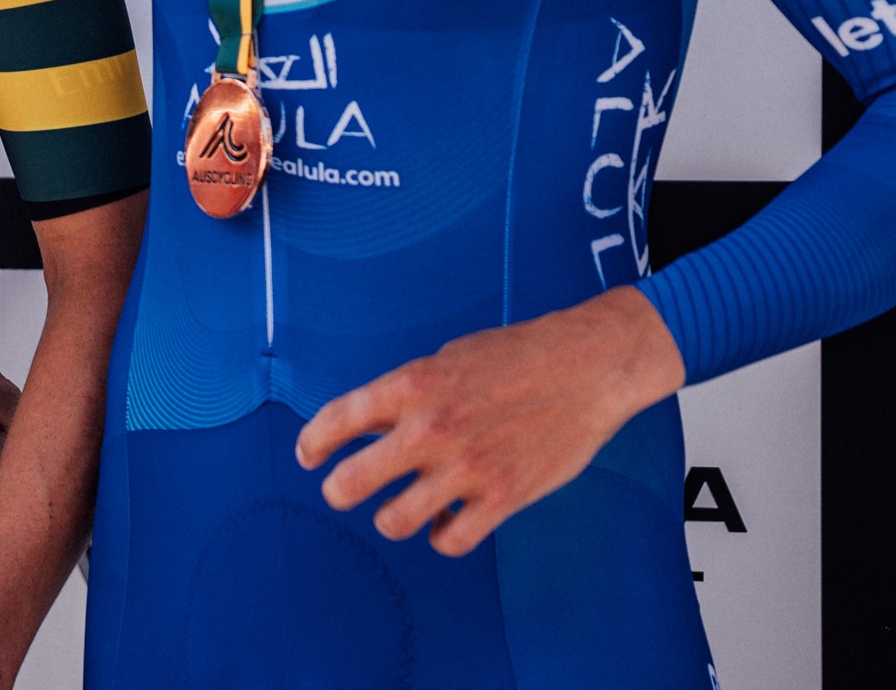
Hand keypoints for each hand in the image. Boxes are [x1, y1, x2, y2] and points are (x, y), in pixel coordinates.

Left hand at [295, 287, 686, 555]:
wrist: (586, 367)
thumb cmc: (514, 357)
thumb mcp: (445, 360)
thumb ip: (405, 396)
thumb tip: (371, 427)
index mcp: (410, 385)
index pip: (336, 421)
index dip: (313, 444)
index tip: (309, 456)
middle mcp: (430, 429)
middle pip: (351, 482)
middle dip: (337, 491)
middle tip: (340, 491)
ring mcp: (466, 467)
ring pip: (395, 521)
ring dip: (389, 518)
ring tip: (396, 510)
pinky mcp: (503, 497)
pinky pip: (451, 540)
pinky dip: (441, 536)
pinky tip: (445, 523)